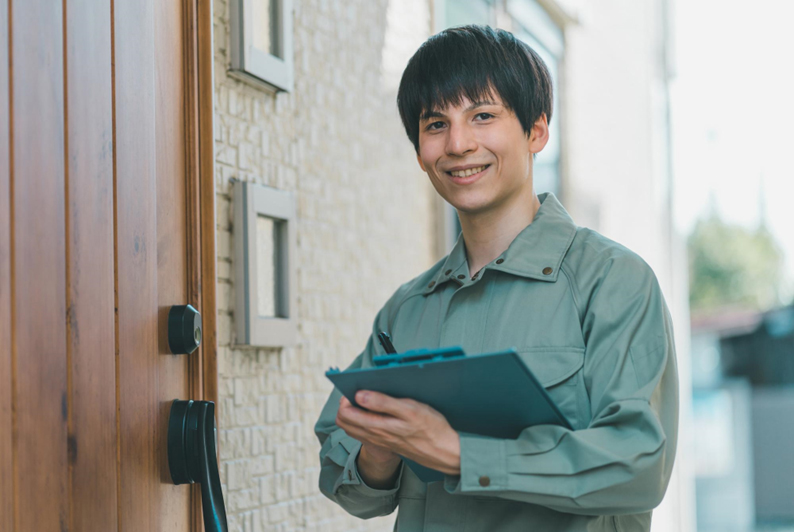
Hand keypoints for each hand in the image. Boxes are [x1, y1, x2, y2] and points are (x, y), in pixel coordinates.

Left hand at [336, 391, 460, 474]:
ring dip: (354, 413)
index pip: (345, 414)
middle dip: (347, 405)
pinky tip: (376, 413)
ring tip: (366, 400)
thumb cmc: (431, 428)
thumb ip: (383, 402)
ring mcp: (380, 442)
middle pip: (345, 422)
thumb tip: (359, 395)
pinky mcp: (387, 444)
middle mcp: (374, 437)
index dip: (345, 398)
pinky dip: (363, 422)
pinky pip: (365, 434)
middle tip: (358, 392)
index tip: (356, 387)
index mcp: (377, 427)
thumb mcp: (409, 409)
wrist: (444, 451)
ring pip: (353, 429)